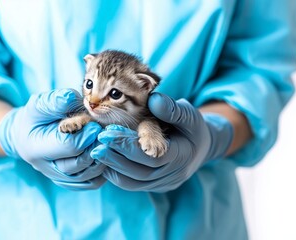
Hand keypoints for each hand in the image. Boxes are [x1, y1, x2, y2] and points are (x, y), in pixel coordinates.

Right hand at [0, 89, 105, 189]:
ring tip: (107, 142)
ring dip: (103, 158)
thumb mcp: (39, 104)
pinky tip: (106, 154)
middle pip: (80, 163)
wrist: (29, 137)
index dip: (86, 134)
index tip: (96, 123)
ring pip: (89, 176)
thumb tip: (72, 97)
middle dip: (96, 145)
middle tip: (106, 132)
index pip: (68, 145)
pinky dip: (103, 170)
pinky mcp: (71, 183)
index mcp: (36, 148)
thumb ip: (54, 101)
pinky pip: (92, 182)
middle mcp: (47, 168)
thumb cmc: (36, 117)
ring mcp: (60, 179)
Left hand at [90, 93, 232, 191]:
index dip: (129, 146)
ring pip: (132, 182)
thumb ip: (171, 108)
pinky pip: (130, 184)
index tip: (108, 133)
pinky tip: (103, 159)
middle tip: (96, 144)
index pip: (153, 157)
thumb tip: (153, 100)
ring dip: (112, 167)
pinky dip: (115, 173)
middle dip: (116, 157)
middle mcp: (172, 174)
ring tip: (95, 151)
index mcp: (181, 156)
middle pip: (139, 172)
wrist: (199, 147)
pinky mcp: (153, 187)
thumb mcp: (188, 113)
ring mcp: (162, 184)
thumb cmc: (191, 126)